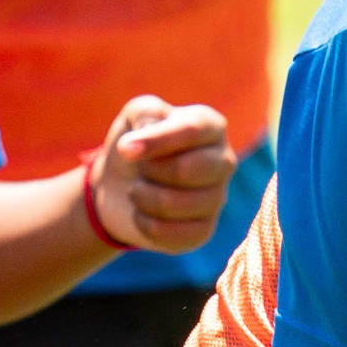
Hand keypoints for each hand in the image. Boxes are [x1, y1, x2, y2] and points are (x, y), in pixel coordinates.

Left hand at [87, 96, 235, 253]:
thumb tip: (141, 138)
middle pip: (185, 170)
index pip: (190, 131)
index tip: (124, 148)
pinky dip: (144, 223)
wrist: (122, 185)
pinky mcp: (204, 231)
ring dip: (142, 197)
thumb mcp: (136, 115)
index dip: (156, 141)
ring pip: (174, 204)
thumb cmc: (136, 143)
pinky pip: (170, 233)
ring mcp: (217, 199)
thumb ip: (145, 113)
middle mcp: (224, 162)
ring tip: (138, 189)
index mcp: (211, 127)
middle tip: (139, 167)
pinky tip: (142, 213)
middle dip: (149, 170)